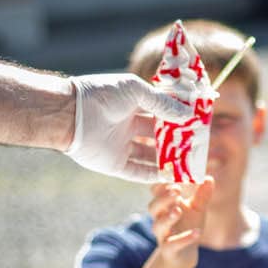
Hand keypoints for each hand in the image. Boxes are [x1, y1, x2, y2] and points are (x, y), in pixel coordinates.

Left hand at [64, 74, 191, 182]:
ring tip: (188, 162)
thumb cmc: (102, 95)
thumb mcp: (136, 91)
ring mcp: (121, 146)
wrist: (70, 114)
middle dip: (176, 141)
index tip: (195, 123)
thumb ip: (161, 103)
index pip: (160, 113)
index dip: (177, 118)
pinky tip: (171, 176)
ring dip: (168, 160)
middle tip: (196, 145)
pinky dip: (154, 175)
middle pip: (157, 136)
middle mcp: (127, 126)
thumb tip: (186, 115)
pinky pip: (138, 172)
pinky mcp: (115, 164)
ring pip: (150, 156)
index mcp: (131, 106)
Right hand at [148, 177, 214, 267]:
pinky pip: (172, 245)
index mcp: (165, 206)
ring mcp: (163, 235)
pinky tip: (197, 233)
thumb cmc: (187, 226)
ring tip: (179, 210)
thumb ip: (202, 194)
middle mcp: (160, 219)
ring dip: (167, 218)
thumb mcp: (197, 209)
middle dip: (162, 199)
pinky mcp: (169, 250)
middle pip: (153, 207)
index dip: (161, 185)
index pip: (155, 192)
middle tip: (176, 192)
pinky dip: (184, 238)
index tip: (173, 178)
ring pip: (158, 226)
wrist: (184, 255)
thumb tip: (208, 178)